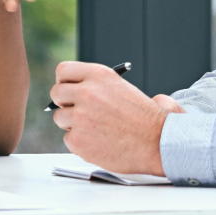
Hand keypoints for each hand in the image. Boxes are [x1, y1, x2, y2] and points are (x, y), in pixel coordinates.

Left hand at [49, 61, 168, 174]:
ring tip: (96, 129)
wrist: (159, 143)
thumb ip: (101, 86)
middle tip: (78, 110)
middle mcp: (87, 93)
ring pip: (60, 118)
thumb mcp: (127, 88)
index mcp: (100, 76)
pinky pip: (68, 139)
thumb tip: (84, 91)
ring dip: (73, 124)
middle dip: (65, 102)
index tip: (69, 89)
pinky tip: (99, 142)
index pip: (63, 71)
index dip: (65, 82)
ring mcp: (80, 117)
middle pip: (56, 93)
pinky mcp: (77, 140)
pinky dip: (81, 143)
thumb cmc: (149, 119)